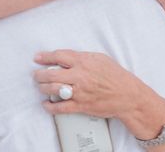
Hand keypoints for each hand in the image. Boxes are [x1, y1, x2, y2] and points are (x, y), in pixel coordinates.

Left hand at [34, 50, 164, 139]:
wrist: (127, 95)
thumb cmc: (115, 75)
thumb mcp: (100, 58)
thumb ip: (83, 57)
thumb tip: (67, 57)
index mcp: (84, 61)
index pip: (59, 56)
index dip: (45, 57)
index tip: (37, 58)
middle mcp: (80, 76)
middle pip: (52, 74)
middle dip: (40, 74)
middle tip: (36, 75)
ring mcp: (79, 92)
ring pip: (53, 90)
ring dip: (42, 88)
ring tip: (40, 86)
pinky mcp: (81, 106)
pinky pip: (60, 107)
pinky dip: (50, 106)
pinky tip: (46, 104)